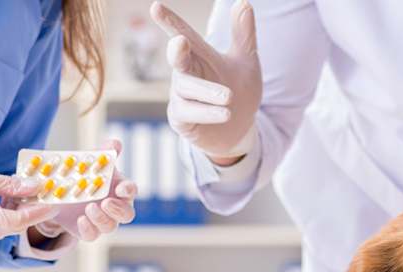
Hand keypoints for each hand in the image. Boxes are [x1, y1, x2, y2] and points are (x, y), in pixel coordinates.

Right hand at [0, 145, 58, 241]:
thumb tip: (35, 187)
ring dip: (18, 213)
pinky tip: (8, 199)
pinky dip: (5, 215)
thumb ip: (11, 185)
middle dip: (31, 212)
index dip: (39, 212)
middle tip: (43, 195)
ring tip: (24, 193)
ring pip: (5, 228)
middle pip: (14, 227)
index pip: (19, 221)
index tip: (54, 203)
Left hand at [4, 140, 137, 243]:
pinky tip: (81, 220)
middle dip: (118, 209)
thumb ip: (103, 154)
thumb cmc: (84, 175)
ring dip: (102, 218)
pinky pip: (92, 236)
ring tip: (89, 207)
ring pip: (110, 226)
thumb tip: (115, 144)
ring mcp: (102, 221)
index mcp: (119, 189)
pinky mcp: (87, 231)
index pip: (131, 191)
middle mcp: (115, 208)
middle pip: (127, 214)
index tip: (121, 188)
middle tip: (106, 202)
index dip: (129, 190)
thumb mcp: (91, 162)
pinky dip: (88, 229)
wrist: (62, 191)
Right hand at [150, 0, 260, 160]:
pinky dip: (208, 113)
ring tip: (229, 97)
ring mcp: (181, 96)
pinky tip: (226, 114)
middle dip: (177, 51)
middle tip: (180, 42)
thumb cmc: (239, 88)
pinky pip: (190, 113)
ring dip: (208, 91)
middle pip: (177, 58)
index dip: (170, 21)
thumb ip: (244, 33)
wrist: (240, 127)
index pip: (183, 33)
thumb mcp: (247, 61)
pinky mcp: (182, 119)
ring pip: (188, 88)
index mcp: (198, 54)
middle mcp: (185, 73)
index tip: (156, 7)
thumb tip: (243, 2)